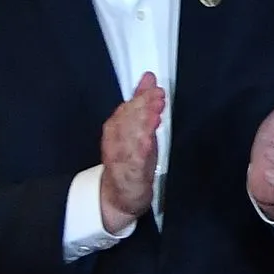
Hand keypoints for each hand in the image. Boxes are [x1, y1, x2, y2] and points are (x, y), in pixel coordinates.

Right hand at [98, 73, 165, 231]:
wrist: (120, 194)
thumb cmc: (131, 159)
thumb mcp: (140, 127)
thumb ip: (143, 103)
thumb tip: (149, 79)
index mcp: (118, 129)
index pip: (127, 109)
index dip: (141, 98)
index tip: (154, 88)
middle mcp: (117, 141)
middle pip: (127, 121)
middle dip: (142, 107)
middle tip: (156, 96)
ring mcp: (121, 157)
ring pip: (129, 138)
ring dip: (142, 124)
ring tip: (155, 112)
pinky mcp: (129, 174)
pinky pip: (133, 160)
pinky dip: (139, 149)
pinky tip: (148, 140)